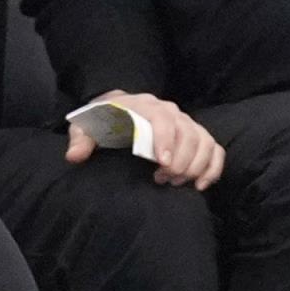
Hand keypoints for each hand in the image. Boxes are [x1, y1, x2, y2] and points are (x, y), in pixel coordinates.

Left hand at [67, 89, 223, 187]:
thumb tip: (75, 155)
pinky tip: (199, 185)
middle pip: (188, 133)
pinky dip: (212, 168)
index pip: (162, 118)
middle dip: (180, 161)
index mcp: (144, 105)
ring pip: (204, 141)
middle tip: (163, 180)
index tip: (163, 163)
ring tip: (174, 182)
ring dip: (195, 166)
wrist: (117, 111)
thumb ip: (81, 139)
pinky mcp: (196, 135)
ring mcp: (185, 122)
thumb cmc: (103, 121)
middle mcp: (170, 110)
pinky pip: (214, 149)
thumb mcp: (87, 127)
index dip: (166, 140)